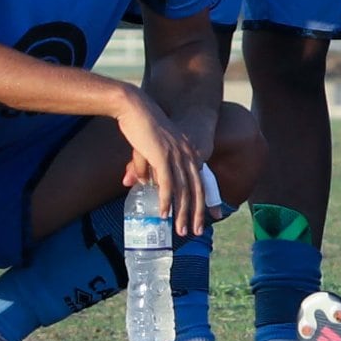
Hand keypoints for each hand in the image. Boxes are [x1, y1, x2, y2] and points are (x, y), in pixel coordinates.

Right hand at [117, 92, 213, 237]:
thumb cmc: (140, 127)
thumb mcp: (147, 151)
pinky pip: (167, 184)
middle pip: (197, 190)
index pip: (200, 182)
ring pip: (184, 191)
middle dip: (197, 214)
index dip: (204, 203)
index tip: (206, 219)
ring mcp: (177, 156)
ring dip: (182, 213)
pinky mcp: (163, 156)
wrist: (135, 107)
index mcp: (189, 153)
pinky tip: (165, 214)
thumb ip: (145, 168)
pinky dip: (167, 201)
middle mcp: (188, 155)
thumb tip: (138, 182)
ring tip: (180, 230)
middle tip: (196, 232)